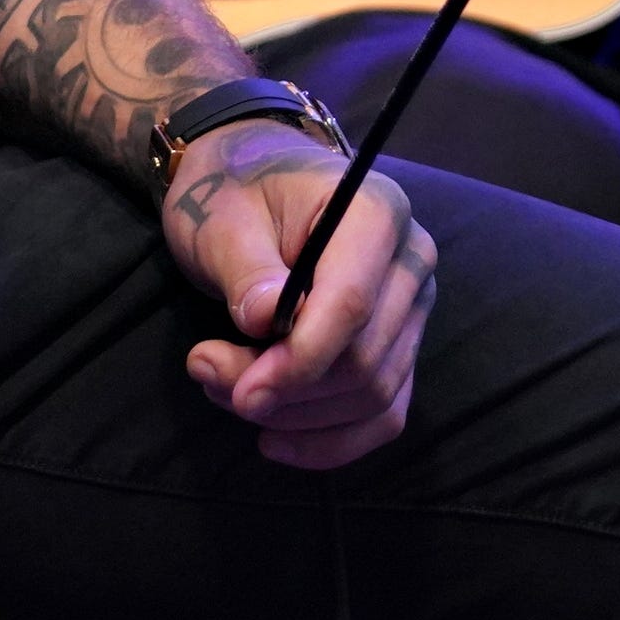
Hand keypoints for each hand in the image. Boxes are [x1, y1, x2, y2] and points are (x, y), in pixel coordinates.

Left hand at [169, 127, 433, 471]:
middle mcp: (411, 260)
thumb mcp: (220, 219)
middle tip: (208, 375)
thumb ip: (246, 270)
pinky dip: (333, 440)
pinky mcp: (401, 344)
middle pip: (364, 360)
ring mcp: (412, 306)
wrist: (250, 179)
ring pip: (374, 395)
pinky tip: (276, 441)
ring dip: (298, 415)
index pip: (352, 305)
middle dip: (285, 390)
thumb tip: (263, 323)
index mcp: (375, 212)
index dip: (299, 360)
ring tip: (224, 389)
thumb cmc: (234, 191)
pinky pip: (385, 413)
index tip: (241, 391)